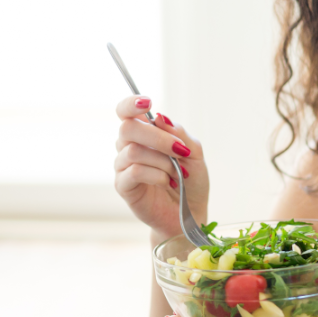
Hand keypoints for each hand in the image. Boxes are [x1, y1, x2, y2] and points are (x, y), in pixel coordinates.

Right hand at [114, 96, 209, 241]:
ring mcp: (123, 167)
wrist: (191, 214)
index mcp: (144, 134)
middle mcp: (129, 147)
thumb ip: (179, 133)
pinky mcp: (124, 187)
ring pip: (133, 151)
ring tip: (178, 173)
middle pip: (128, 128)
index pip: (125, 111)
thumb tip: (160, 117)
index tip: (148, 102)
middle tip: (180, 151)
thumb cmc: (191, 182)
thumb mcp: (194, 153)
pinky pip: (133, 172)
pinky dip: (156, 175)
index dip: (130, 103)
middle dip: (158, 137)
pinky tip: (167, 183)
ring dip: (162, 161)